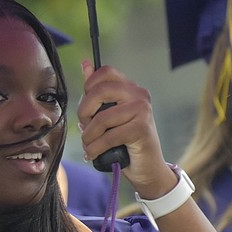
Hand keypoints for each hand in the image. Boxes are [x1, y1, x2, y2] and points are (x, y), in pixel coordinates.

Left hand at [77, 61, 176, 199]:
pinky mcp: (141, 128)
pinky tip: (93, 154)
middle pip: (99, 91)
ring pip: (101, 118)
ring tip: (89, 146)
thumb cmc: (125, 142)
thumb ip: (97, 92)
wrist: (146, 168)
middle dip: (84, 112)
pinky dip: (95, 148)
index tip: (86, 107)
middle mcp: (139, 95)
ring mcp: (142, 110)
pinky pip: (109, 136)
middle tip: (84, 128)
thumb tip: (86, 64)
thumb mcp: (109, 115)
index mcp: (131, 88)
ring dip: (88, 136)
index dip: (88, 86)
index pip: (105, 72)